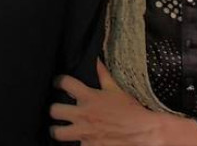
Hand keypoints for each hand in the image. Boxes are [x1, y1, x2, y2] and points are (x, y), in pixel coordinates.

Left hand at [49, 60, 196, 145]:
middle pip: (54, 110)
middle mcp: (82, 114)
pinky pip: (74, 145)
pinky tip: (77, 140)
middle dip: (54, 110)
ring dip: (57, 131)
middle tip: (57, 111)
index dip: (58, 81)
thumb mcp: (116, 90)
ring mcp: (83, 132)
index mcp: (89, 97)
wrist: (143, 132)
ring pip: (57, 132)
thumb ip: (103, 75)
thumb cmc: (131, 110)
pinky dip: (75, 143)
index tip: (58, 83)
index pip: (65, 83)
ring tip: (60, 130)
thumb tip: (97, 59)